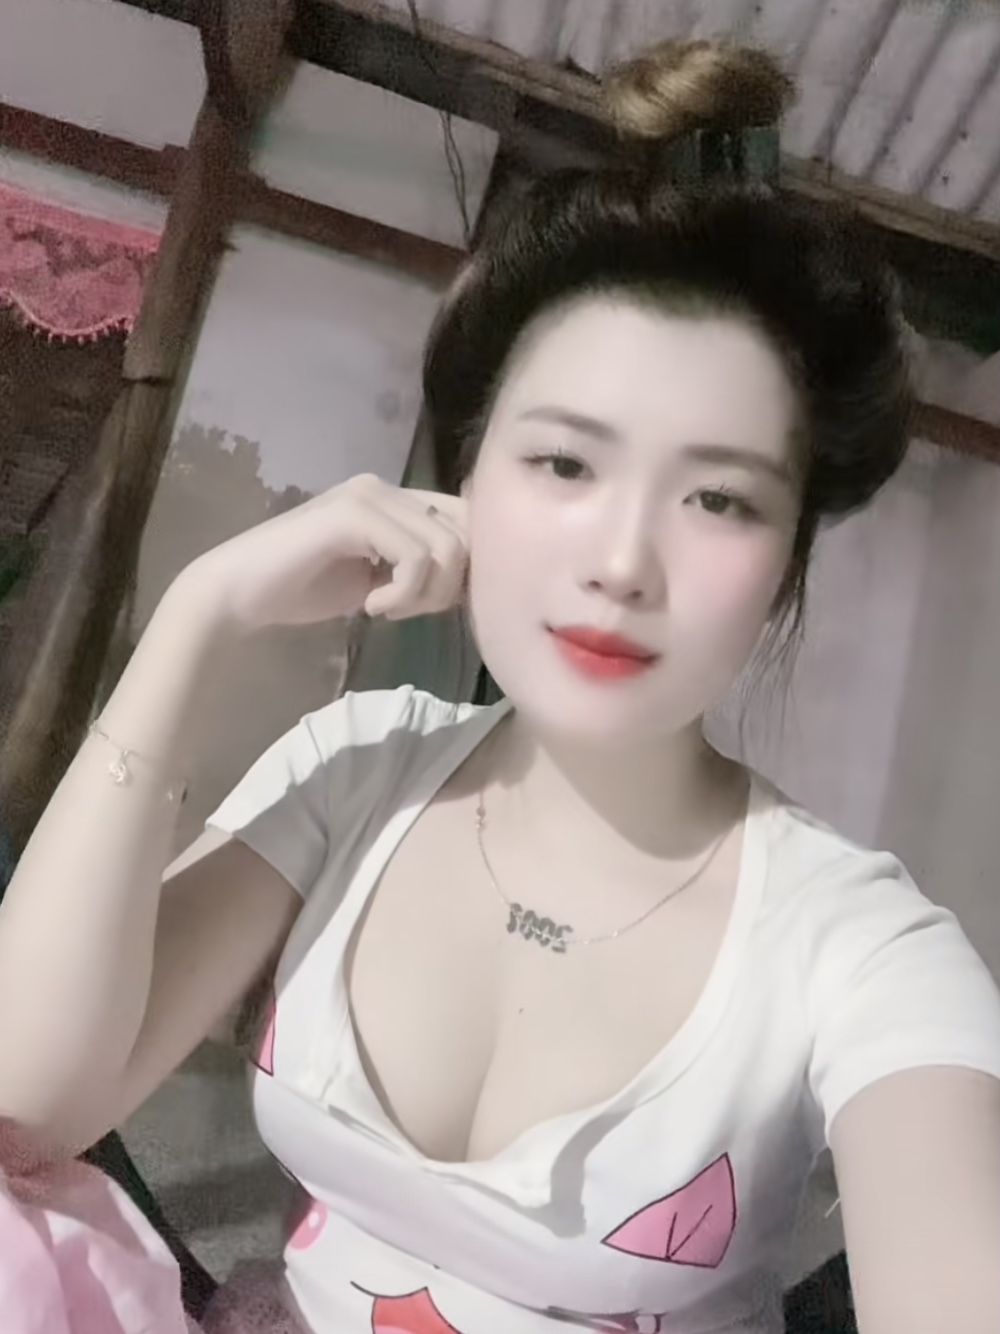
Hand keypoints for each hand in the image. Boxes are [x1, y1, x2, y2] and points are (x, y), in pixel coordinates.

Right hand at [181, 473, 467, 631]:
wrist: (241, 592)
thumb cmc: (302, 589)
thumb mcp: (379, 580)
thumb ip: (418, 570)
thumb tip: (471, 581)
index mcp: (395, 499)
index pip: (466, 521)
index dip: (464, 570)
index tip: (425, 604)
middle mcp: (386, 487)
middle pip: (466, 535)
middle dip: (447, 588)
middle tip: (404, 611)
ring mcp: (370, 495)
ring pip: (447, 547)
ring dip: (424, 593)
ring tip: (385, 609)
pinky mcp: (354, 514)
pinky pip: (415, 557)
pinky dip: (403, 594)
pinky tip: (372, 607)